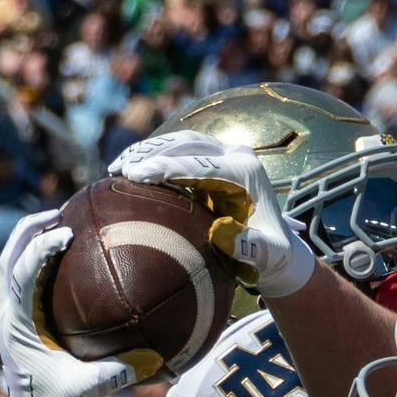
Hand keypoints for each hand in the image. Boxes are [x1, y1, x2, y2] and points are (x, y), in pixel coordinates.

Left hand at [0, 208, 155, 396]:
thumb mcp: (89, 391)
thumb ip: (118, 373)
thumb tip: (155, 358)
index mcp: (18, 325)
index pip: (23, 275)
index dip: (41, 250)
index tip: (66, 234)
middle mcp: (9, 314)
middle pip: (10, 257)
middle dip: (31, 230)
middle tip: (60, 211)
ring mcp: (13, 315)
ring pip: (12, 264)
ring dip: (32, 240)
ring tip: (61, 221)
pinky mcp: (22, 320)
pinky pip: (27, 280)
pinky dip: (41, 261)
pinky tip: (71, 255)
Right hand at [109, 131, 315, 297]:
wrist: (279, 248)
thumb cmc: (271, 254)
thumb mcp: (265, 254)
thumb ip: (247, 246)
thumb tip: (220, 230)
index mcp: (246, 171)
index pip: (200, 163)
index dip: (167, 168)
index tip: (137, 175)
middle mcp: (236, 155)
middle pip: (187, 144)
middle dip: (151, 154)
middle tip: (121, 169)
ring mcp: (224, 155)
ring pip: (180, 142)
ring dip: (147, 151)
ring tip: (117, 168)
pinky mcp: (212, 162)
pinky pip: (179, 152)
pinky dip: (153, 158)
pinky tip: (129, 171)